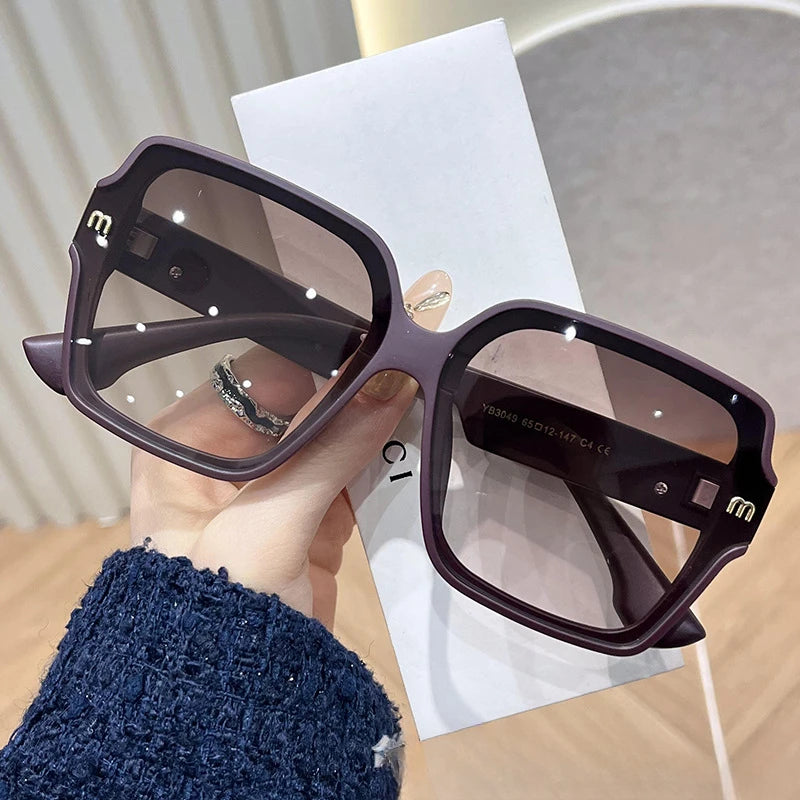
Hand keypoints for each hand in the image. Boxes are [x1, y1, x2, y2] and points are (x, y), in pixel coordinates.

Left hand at [129, 270, 450, 629]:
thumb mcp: (267, 522)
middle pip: (295, 404)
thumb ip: (329, 449)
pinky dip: (376, 462)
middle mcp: (223, 460)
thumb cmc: (218, 607)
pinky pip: (347, 472)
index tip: (371, 348)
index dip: (311, 362)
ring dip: (367, 426)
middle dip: (347, 393)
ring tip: (416, 396)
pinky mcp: (307, 516)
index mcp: (183, 447)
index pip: (251, 378)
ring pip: (326, 436)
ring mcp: (269, 489)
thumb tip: (391, 380)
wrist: (235, 707)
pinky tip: (410, 441)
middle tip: (406, 367)